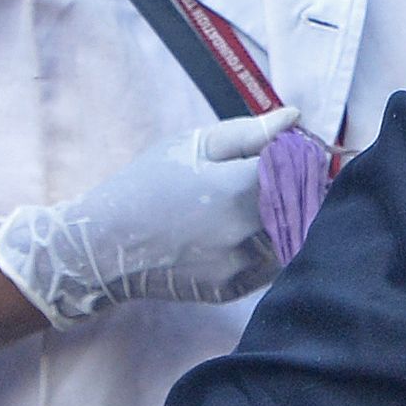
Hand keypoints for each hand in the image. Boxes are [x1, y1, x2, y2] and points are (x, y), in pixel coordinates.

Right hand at [0, 108, 297, 326]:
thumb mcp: (189, 146)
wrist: (102, 244)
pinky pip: (268, 266)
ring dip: (282, 223)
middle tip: (273, 184)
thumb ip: (248, 133)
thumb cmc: (146, 184)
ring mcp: (241, 263)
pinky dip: (262, 250)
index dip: (301, 159)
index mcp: (239, 187)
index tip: (290, 156)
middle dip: (298, 192)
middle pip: (302, 206)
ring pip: (289, 238)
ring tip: (244, 212)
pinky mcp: (233, 288)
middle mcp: (246, 229)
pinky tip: (232, 238)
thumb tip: (294, 117)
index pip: (301, 169)